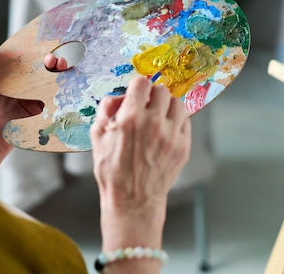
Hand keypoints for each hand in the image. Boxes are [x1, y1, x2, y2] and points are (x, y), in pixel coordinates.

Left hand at [0, 33, 57, 184]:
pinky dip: (59, 93)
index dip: (35, 53)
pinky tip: (66, 84)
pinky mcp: (39, 114)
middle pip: (40, 72)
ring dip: (58, 75)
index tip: (44, 45)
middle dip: (51, 63)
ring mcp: (31, 101)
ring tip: (64, 67)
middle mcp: (21, 89)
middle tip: (57, 58)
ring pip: (48, 85)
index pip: (24, 63)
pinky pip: (52, 102)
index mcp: (8, 80)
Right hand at [90, 76, 190, 255]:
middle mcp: (153, 123)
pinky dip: (176, 122)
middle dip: (152, 95)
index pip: (142, 83)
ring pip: (178, 103)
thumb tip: (119, 96)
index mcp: (130, 118)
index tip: (137, 93)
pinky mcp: (183, 146)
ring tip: (159, 117)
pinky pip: (186, 121)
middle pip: (162, 90)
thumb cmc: (112, 170)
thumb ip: (106, 109)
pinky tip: (166, 131)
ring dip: (167, 106)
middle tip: (147, 105)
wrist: (133, 200)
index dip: (137, 87)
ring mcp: (171, 135)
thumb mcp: (97, 136)